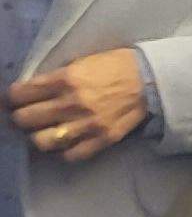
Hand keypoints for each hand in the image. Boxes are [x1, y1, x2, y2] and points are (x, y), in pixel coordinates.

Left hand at [8, 50, 146, 161]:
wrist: (152, 80)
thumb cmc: (116, 66)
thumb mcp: (82, 62)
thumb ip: (57, 78)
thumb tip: (32, 91)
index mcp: (65, 79)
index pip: (20, 94)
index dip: (13, 97)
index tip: (17, 99)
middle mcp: (72, 103)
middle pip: (25, 119)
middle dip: (22, 116)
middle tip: (28, 115)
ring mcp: (87, 124)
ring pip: (42, 141)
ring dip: (39, 135)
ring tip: (46, 131)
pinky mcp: (102, 139)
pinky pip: (70, 155)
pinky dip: (64, 150)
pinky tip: (68, 141)